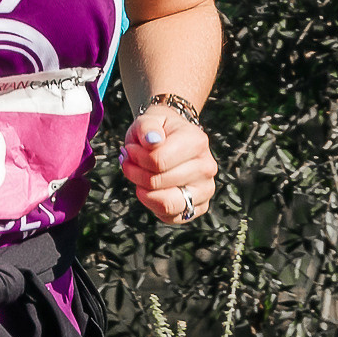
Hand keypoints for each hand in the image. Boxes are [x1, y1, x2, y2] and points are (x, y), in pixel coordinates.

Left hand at [120, 106, 215, 227]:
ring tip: (138, 179)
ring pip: (167, 205)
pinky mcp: (200, 207)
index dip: (137, 158)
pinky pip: (171, 217)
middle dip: (136, 174)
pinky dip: (154, 207)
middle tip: (130, 163)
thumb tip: (152, 141)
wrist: (174, 139)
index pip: (158, 161)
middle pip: (158, 182)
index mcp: (197, 142)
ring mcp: (206, 189)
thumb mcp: (149, 119)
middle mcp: (207, 167)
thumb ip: (147, 126)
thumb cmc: (159, 130)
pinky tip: (151, 191)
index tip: (130, 150)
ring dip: (144, 193)